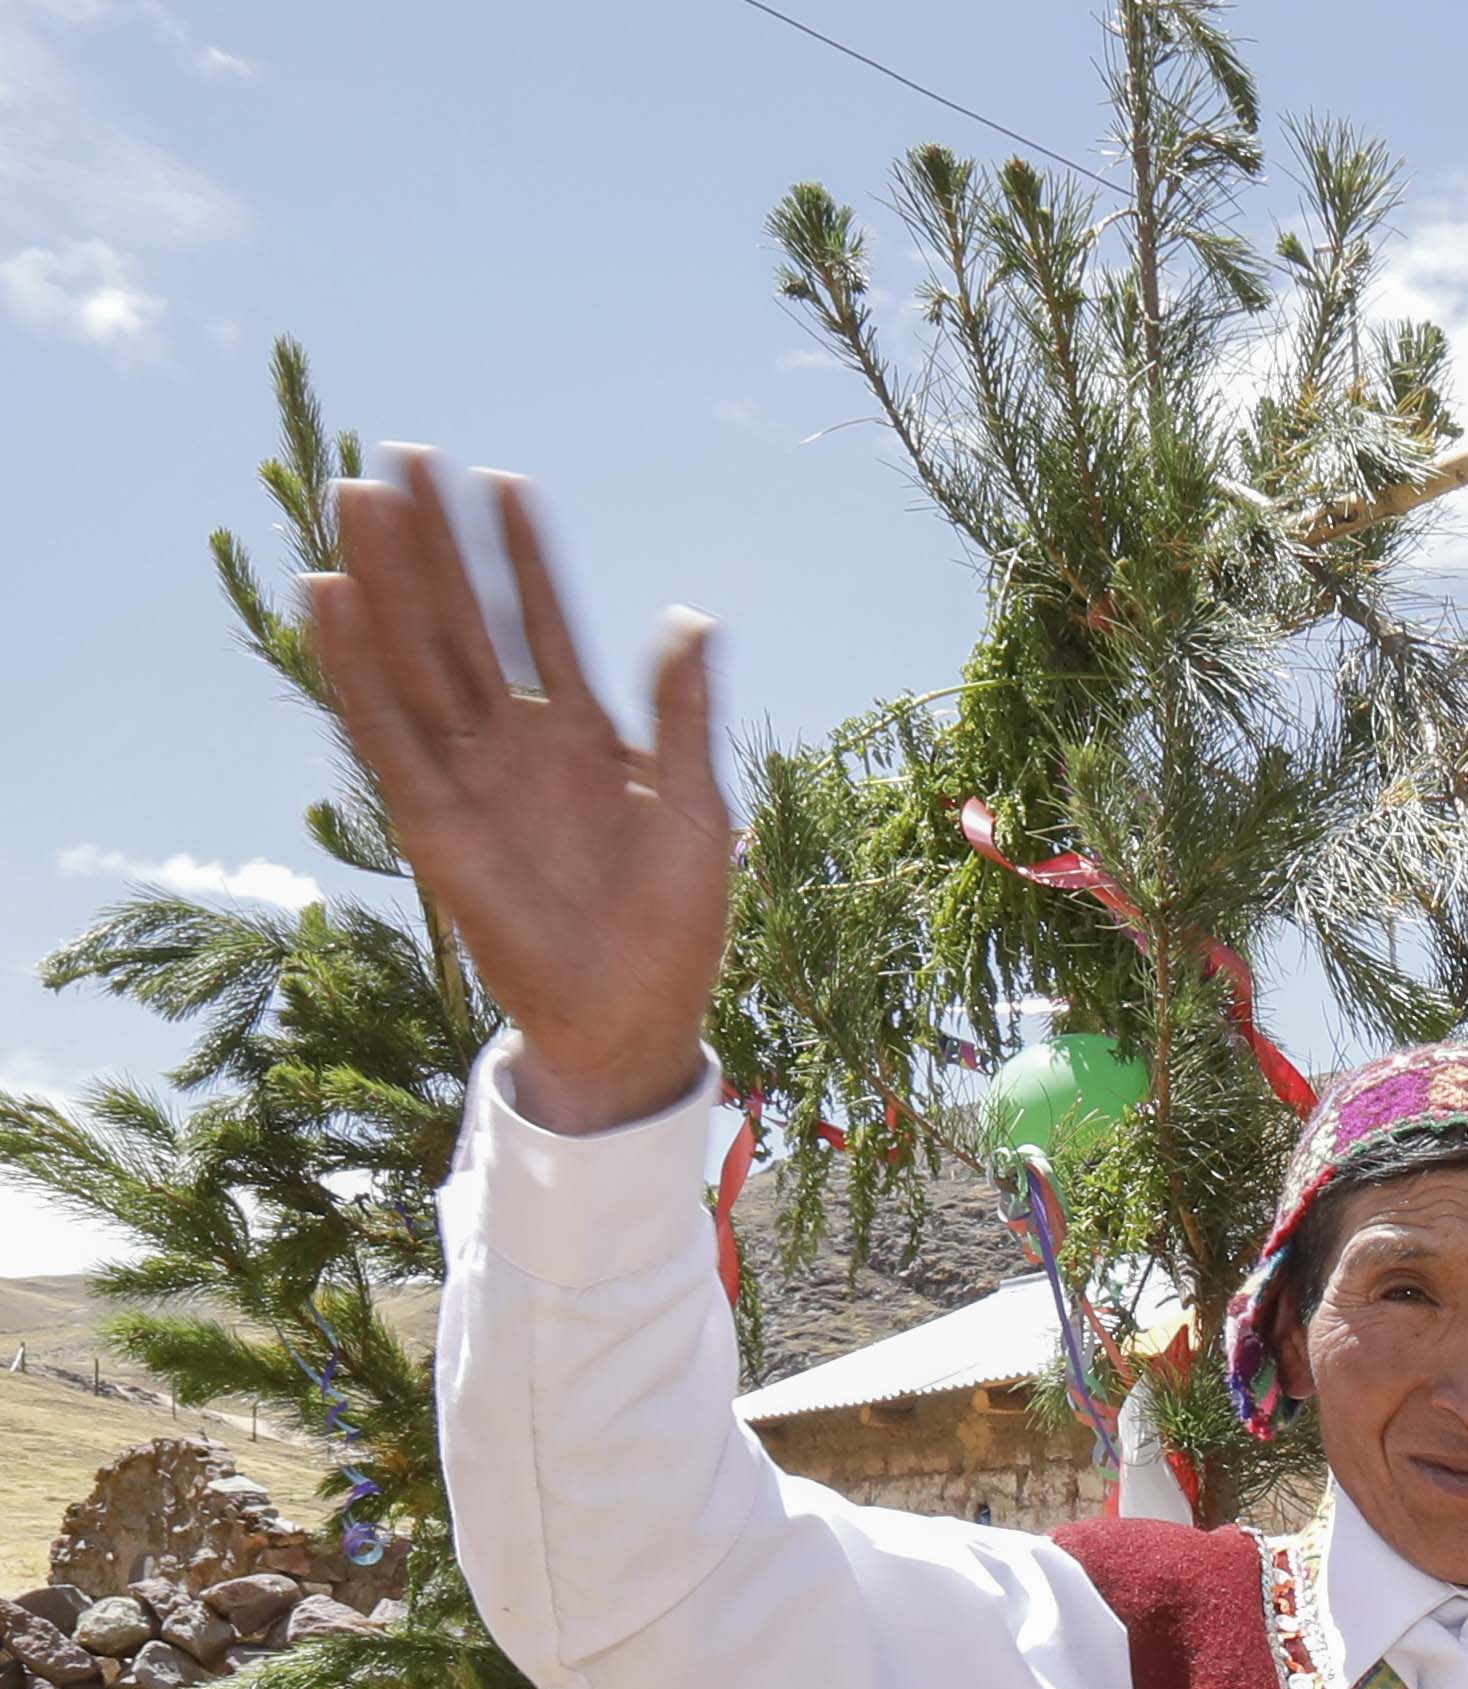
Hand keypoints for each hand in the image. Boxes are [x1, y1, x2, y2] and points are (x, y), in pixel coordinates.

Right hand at [300, 452, 732, 1137]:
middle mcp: (516, 743)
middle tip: (402, 456)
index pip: (541, 622)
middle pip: (462, 620)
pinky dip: (354, 666)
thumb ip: (681, 715)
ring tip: (360, 497)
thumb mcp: (698, 809)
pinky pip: (382, 729)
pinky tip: (331, 597)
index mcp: (584, 736)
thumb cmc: (676, 923)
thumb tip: (692, 618)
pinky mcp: (429, 818)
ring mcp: (469, 774)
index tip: (502, 479)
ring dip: (387, 580)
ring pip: (415, 656)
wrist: (634, 1015)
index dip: (523, 556)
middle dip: (436, 543)